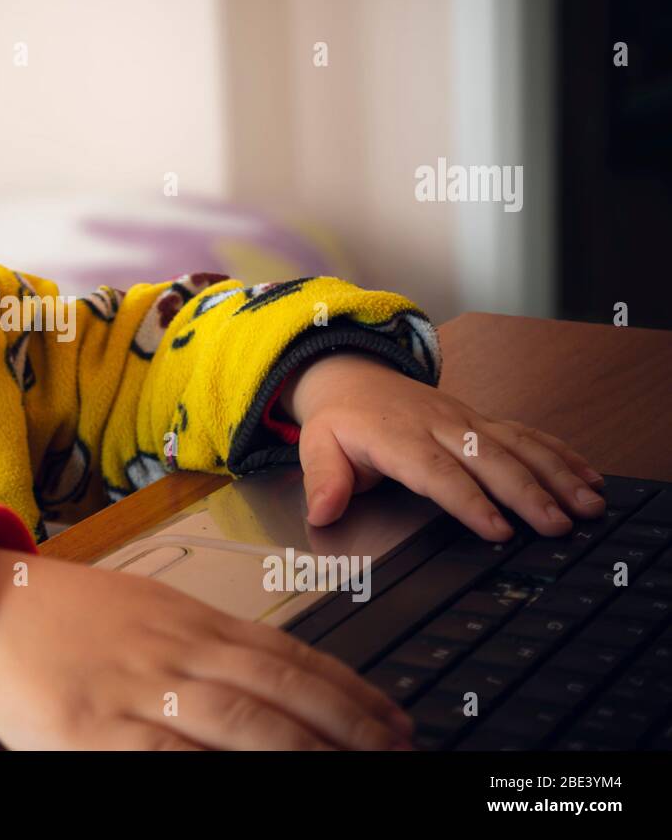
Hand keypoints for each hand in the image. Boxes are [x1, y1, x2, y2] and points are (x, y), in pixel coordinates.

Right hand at [0, 547, 414, 749]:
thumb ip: (210, 640)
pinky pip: (171, 759)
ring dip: (307, 753)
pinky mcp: (97, 734)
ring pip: (241, 725)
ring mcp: (138, 694)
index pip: (290, 657)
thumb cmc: (69, 616)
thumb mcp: (149, 611)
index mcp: (190, 621)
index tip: (394, 720)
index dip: (350, 692)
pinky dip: (216, 771)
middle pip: (279, 693)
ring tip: (355, 772)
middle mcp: (175, 653)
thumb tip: (282, 675)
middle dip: (349, 730)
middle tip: (397, 753)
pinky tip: (255, 783)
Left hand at [281, 351, 605, 539]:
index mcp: (398, 437)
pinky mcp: (482, 420)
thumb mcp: (317, 446)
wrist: (352, 376)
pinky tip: (588, 476)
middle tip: (559, 525)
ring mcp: (466, 421)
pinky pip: (526, 435)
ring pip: (518, 446)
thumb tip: (322, 511)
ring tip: (589, 504)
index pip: (437, 472)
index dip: (469, 501)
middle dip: (528, 493)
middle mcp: (440, 426)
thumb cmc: (339, 419)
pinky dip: (560, 455)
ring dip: (557, 475)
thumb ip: (324, 479)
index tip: (497, 529)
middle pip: (490, 460)